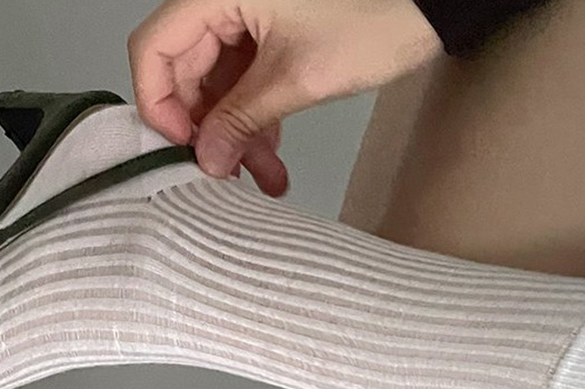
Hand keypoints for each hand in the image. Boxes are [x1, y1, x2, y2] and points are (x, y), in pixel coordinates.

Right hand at [127, 0, 442, 196]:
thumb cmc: (375, 17)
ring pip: (216, 84)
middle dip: (205, 129)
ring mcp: (246, 17)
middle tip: (222, 171)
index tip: (183, 145)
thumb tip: (206, 159)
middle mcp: (224, 0)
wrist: (430, 1)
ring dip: (234, 133)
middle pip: (183, 72)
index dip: (159, 103)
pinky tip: (272, 157)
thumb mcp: (297, 78)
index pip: (154, 48)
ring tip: (260, 175)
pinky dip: (254, 119)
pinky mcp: (268, 33)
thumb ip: (241, 120)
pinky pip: (243, 82)